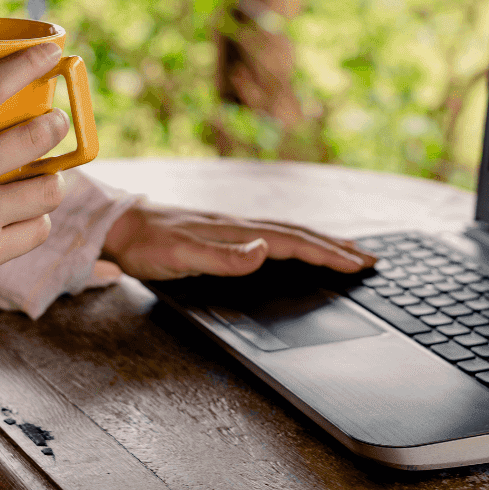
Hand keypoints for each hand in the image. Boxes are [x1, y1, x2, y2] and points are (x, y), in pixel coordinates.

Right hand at [0, 43, 71, 345]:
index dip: (27, 64)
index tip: (52, 51)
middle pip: (37, 134)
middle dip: (56, 123)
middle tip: (54, 122)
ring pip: (49, 186)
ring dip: (52, 178)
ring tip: (43, 175)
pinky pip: (39, 228)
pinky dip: (37, 220)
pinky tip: (26, 215)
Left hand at [101, 203, 379, 279]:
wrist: (119, 226)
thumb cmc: (147, 245)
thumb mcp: (180, 257)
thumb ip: (222, 258)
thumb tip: (263, 251)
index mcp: (237, 232)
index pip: (293, 243)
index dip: (327, 253)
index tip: (357, 264)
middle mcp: (241, 226)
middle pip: (299, 235)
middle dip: (336, 247)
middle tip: (370, 260)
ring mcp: (234, 227)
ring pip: (289, 233)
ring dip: (322, 242)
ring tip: (348, 250)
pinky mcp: (226, 233)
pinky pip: (273, 236)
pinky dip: (297, 241)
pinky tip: (298, 247)